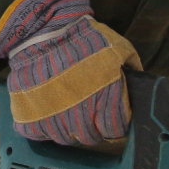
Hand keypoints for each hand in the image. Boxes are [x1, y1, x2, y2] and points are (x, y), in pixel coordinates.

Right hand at [0, 0, 140, 146]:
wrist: (41, 29)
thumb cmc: (82, 37)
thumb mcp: (118, 47)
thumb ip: (131, 68)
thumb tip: (139, 83)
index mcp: (105, 101)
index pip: (115, 130)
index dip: (114, 123)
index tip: (109, 115)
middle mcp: (80, 116)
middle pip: (90, 138)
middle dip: (92, 127)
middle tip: (86, 110)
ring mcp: (53, 119)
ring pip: (65, 138)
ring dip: (68, 128)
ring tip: (66, 109)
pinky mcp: (29, 117)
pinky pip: (39, 134)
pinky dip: (43, 126)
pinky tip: (47, 110)